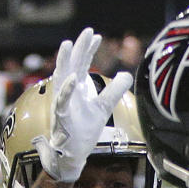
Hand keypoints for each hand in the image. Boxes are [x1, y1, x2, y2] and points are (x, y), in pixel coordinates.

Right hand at [31, 27, 132, 182]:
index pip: (82, 64)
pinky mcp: (61, 118)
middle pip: (72, 65)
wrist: (72, 156)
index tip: (97, 36)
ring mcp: (62, 104)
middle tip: (87, 31)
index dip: (88, 50)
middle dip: (79, 48)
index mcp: (76, 89)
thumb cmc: (83, 132)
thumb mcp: (104, 108)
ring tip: (68, 44)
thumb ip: (114, 91)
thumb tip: (127, 74)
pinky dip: (67, 90)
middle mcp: (67, 93)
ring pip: (61, 78)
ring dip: (64, 61)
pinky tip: (74, 78)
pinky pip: (62, 101)